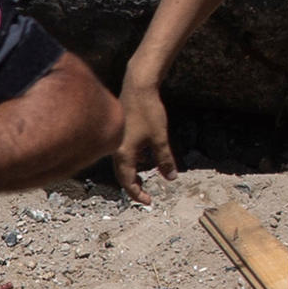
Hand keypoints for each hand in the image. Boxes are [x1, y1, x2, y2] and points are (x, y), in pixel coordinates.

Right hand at [103, 82, 177, 200]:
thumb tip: (171, 178)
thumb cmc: (147, 111)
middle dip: (134, 187)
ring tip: (145, 177)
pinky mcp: (121, 130)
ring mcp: (117, 139)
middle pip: (122, 175)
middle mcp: (116, 148)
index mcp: (123, 153)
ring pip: (123, 163)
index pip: (127, 182)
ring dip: (133, 173)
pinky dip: (133, 160)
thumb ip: (164, 159)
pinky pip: (124, 152)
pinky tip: (144, 157)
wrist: (138, 85)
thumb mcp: (160, 138)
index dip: (137, 194)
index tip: (149, 202)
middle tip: (146, 195)